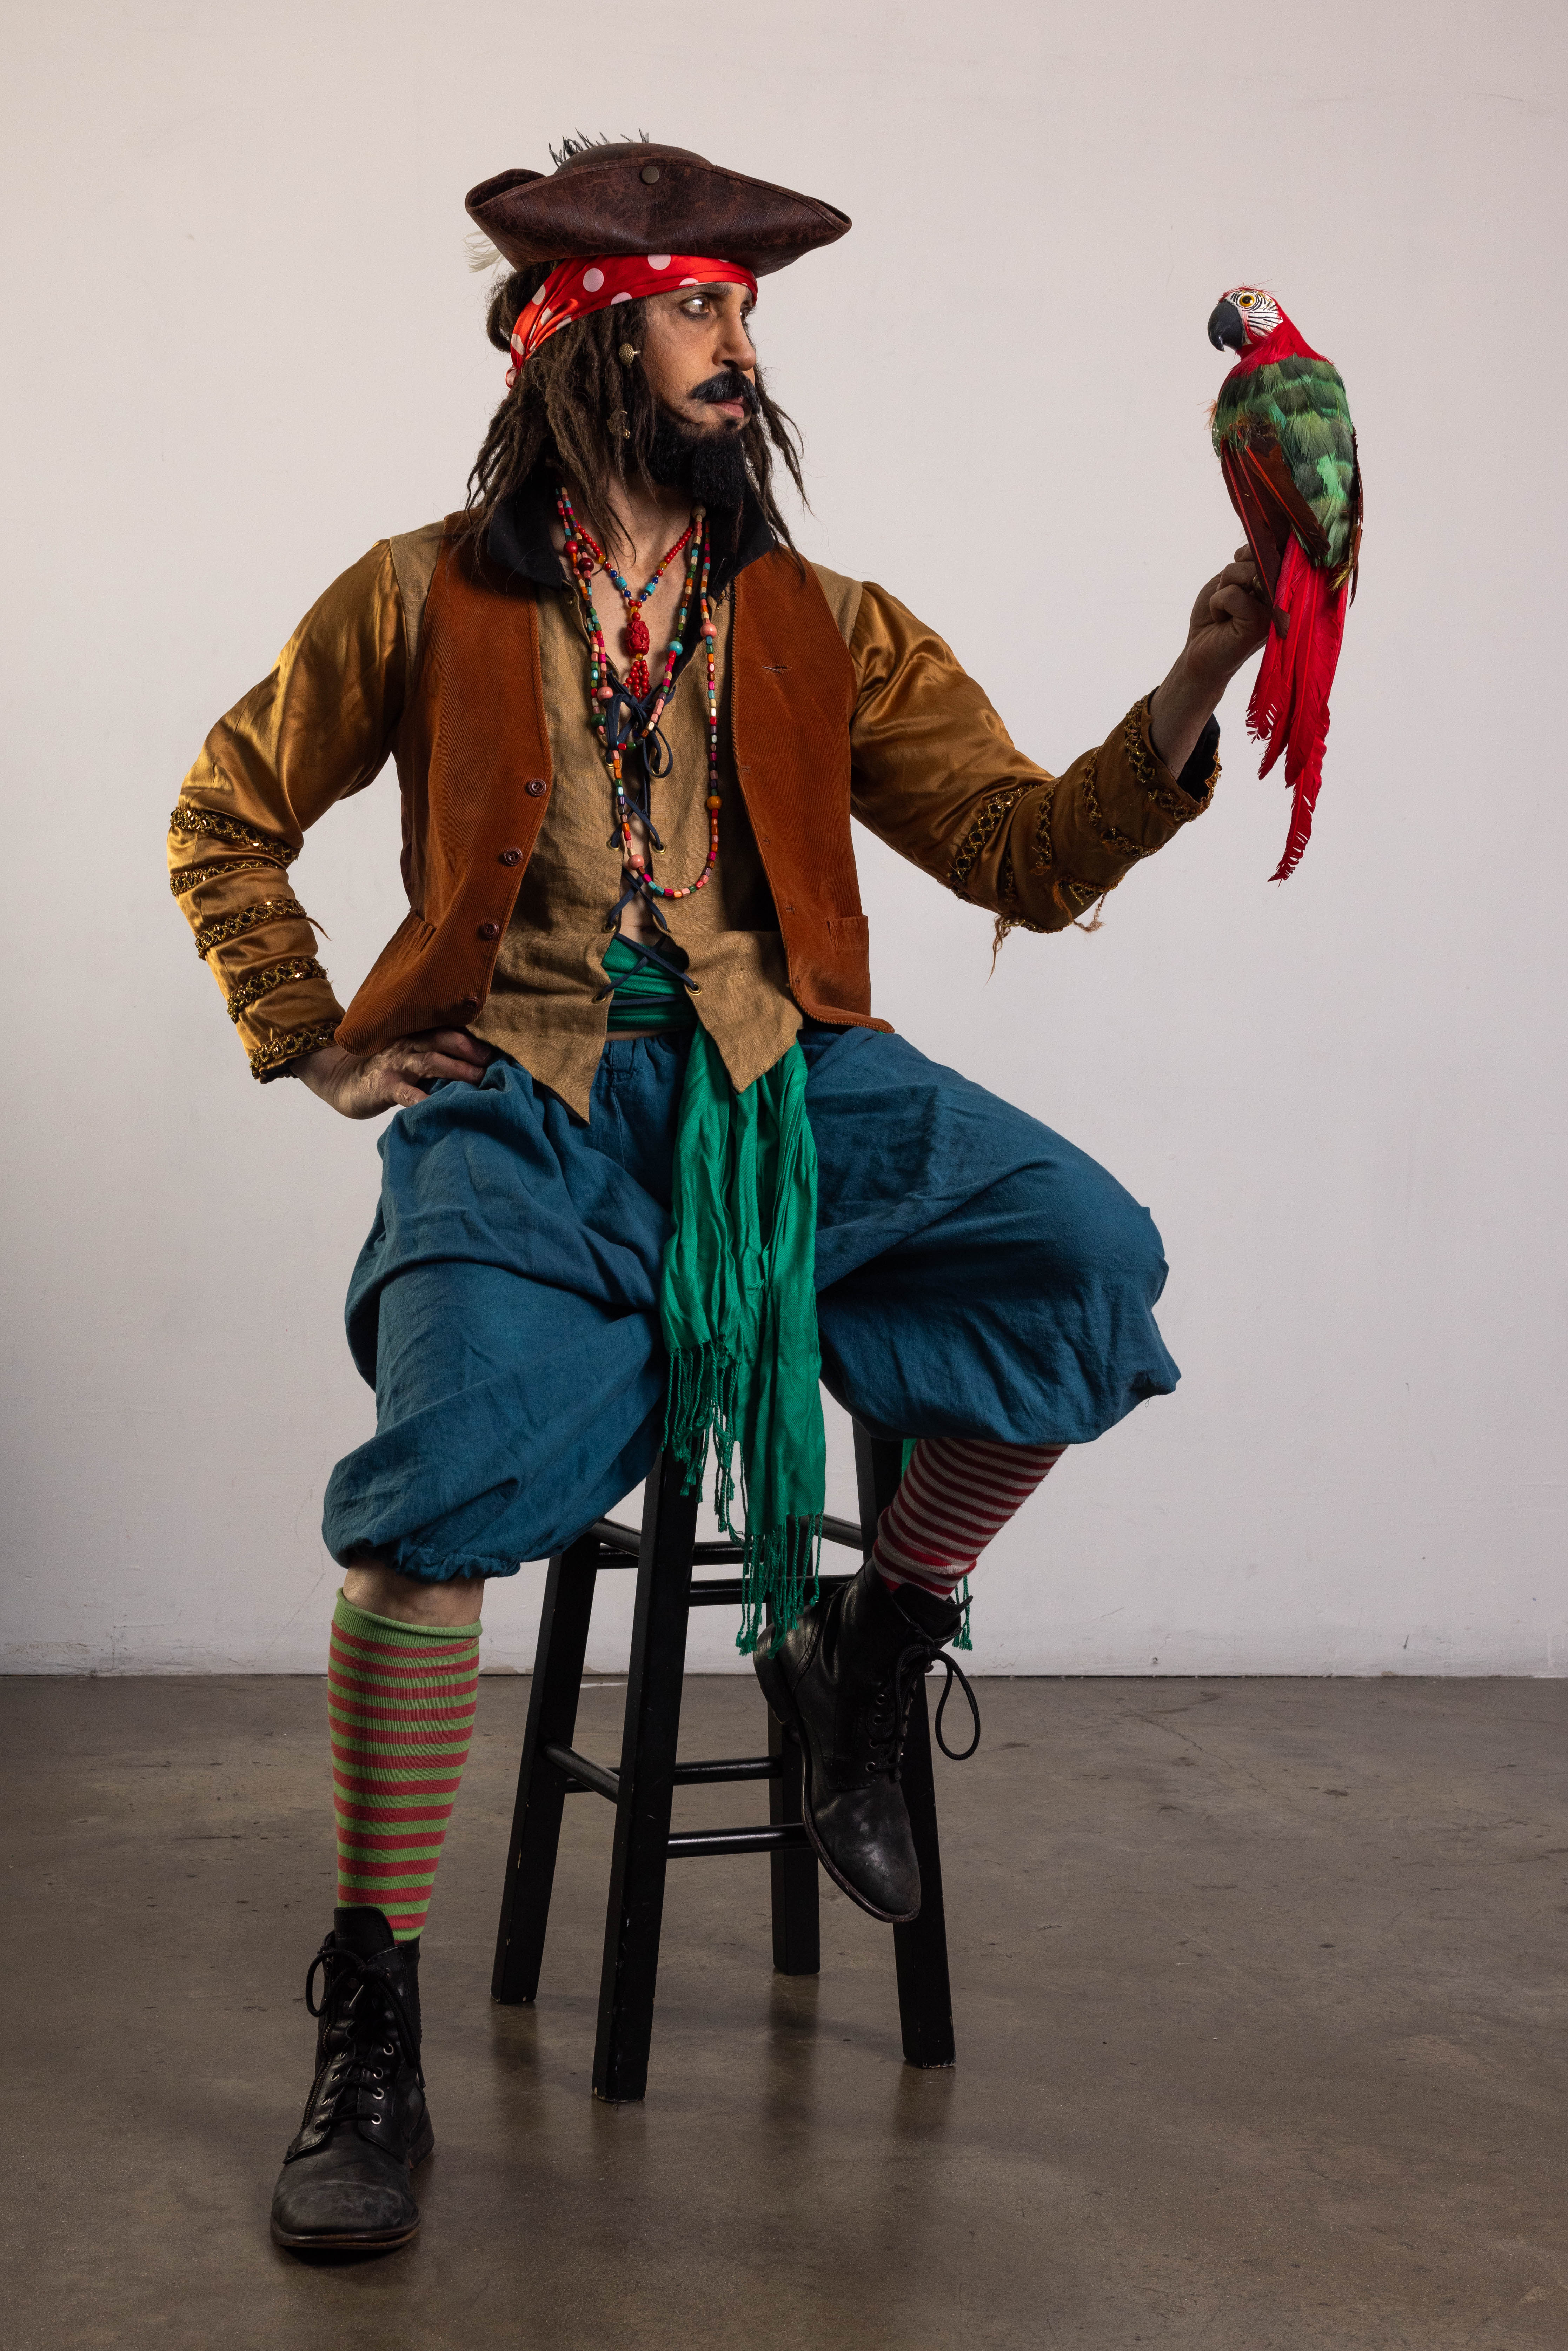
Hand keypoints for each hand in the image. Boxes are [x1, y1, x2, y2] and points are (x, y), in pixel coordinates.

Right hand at [291, 1028, 494, 1117]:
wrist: (337, 1078)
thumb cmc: (384, 1070)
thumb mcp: (410, 1057)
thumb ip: (436, 1056)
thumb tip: (477, 1067)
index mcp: (416, 1036)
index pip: (448, 1030)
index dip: (474, 1037)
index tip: (502, 1046)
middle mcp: (408, 1045)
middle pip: (444, 1040)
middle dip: (471, 1049)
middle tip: (496, 1061)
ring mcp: (395, 1064)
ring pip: (430, 1062)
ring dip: (457, 1069)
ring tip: (480, 1080)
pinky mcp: (384, 1086)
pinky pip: (406, 1093)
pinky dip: (422, 1100)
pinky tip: (438, 1107)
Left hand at [1148, 545, 1270, 773]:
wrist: (1200, 654)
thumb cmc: (1216, 616)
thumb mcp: (1232, 580)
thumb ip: (1249, 561)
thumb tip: (1258, 542)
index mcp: (1281, 583)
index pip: (1278, 549)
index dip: (1256, 548)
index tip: (1242, 560)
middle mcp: (1284, 596)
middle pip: (1260, 555)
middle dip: (1234, 571)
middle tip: (1228, 597)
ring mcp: (1275, 610)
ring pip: (1245, 571)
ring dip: (1223, 587)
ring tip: (1226, 610)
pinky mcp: (1260, 624)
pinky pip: (1233, 594)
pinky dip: (1218, 603)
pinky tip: (1222, 620)